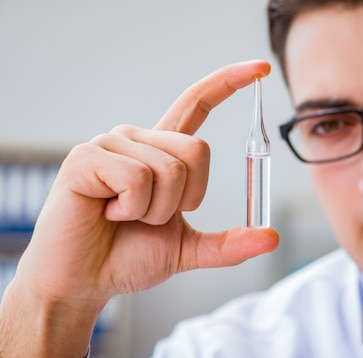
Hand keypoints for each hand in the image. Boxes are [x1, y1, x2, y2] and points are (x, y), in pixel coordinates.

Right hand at [0, 60, 278, 357]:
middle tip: (151, 218)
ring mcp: (110, 145)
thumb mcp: (188, 249)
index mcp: (162, 152)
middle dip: (186, 199)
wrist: (86, 281)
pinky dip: (132, 209)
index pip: (198, 104)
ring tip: (123, 217)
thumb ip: (228, 244)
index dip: (228, 83)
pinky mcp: (87, 158)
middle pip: (198, 151)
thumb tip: (271, 238)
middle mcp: (138, 139)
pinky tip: (107, 213)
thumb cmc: (128, 257)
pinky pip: (138, 178)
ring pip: (170, 169)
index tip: (260, 67)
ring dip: (156, 210)